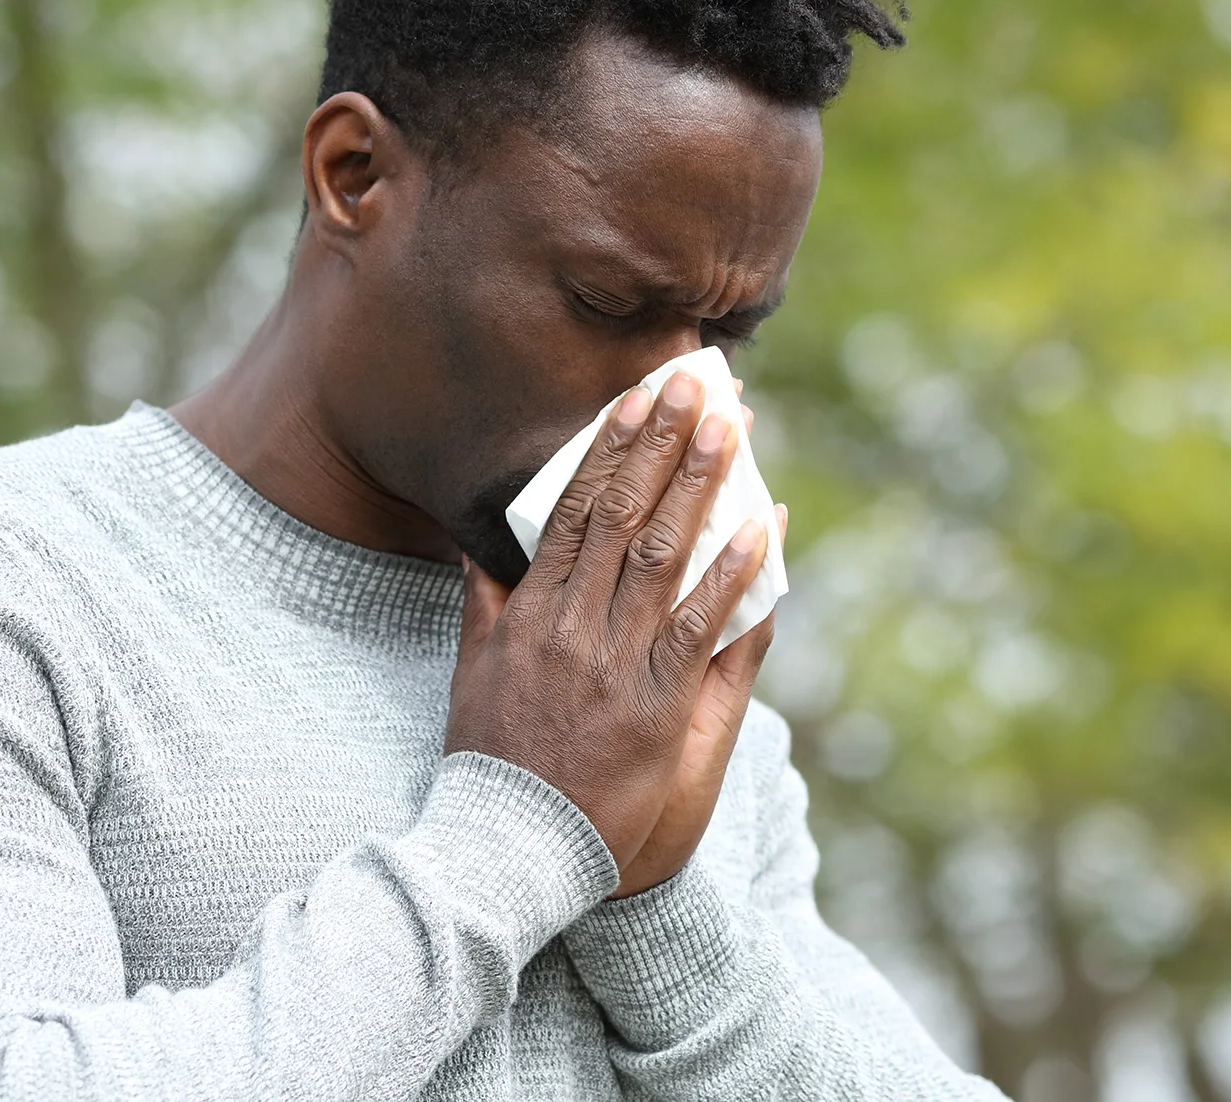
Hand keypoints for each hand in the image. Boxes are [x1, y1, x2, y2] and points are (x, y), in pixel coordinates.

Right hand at [445, 371, 771, 888]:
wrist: (507, 845)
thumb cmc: (492, 764)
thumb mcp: (471, 675)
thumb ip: (485, 608)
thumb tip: (478, 552)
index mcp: (529, 613)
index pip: (574, 511)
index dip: (611, 450)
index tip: (637, 398)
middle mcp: (571, 627)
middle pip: (623, 515)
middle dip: (663, 444)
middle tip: (698, 384)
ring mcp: (614, 664)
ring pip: (661, 555)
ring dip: (700, 486)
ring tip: (732, 429)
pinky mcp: (655, 706)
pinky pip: (698, 627)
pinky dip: (730, 575)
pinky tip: (759, 527)